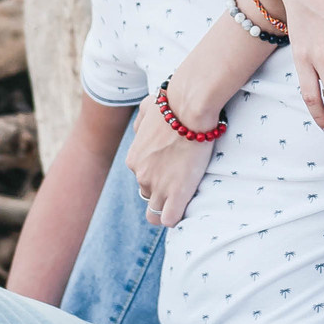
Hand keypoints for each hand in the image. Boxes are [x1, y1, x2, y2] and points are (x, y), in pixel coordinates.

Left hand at [125, 104, 216, 228]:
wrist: (189, 107)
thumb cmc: (172, 103)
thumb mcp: (146, 109)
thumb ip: (140, 123)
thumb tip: (140, 131)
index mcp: (134, 159)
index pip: (142, 177)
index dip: (158, 176)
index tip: (172, 170)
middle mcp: (142, 175)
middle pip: (148, 194)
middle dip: (162, 191)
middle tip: (181, 180)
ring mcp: (158, 186)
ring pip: (154, 213)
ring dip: (167, 208)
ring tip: (184, 199)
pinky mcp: (176, 194)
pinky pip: (169, 219)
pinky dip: (175, 217)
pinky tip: (185, 207)